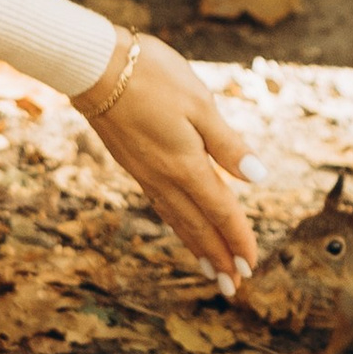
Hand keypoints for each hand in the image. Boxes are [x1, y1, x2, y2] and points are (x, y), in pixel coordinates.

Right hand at [72, 36, 256, 287]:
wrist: (94, 67)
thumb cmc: (152, 76)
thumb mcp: (200, 103)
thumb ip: (228, 144)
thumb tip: (258, 177)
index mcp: (187, 165)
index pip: (221, 211)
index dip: (239, 239)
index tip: (252, 265)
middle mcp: (165, 177)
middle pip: (198, 226)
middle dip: (219, 257)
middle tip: (234, 286)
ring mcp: (145, 173)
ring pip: (178, 220)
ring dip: (197, 247)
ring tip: (211, 270)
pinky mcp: (133, 164)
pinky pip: (161, 206)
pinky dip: (177, 225)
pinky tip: (181, 225)